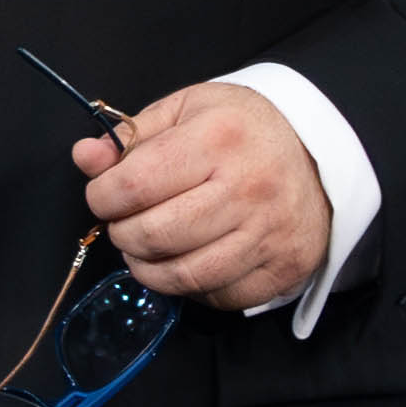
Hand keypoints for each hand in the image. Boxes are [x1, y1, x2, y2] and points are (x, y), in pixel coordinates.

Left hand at [69, 82, 333, 314]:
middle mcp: (248, 188)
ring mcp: (270, 233)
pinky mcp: (284, 267)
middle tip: (124, 224)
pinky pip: (220, 296)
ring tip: (144, 249)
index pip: (133, 186)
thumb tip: (85, 158)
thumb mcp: (186, 110)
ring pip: (184, 275)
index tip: (104, 196)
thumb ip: (132, 136)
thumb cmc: (241, 128)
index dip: (102, 197)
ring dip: (147, 269)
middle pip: (154, 235)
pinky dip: (191, 289)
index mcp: (217, 139)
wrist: (320, 152)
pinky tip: (185, 263)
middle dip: (122, 234)